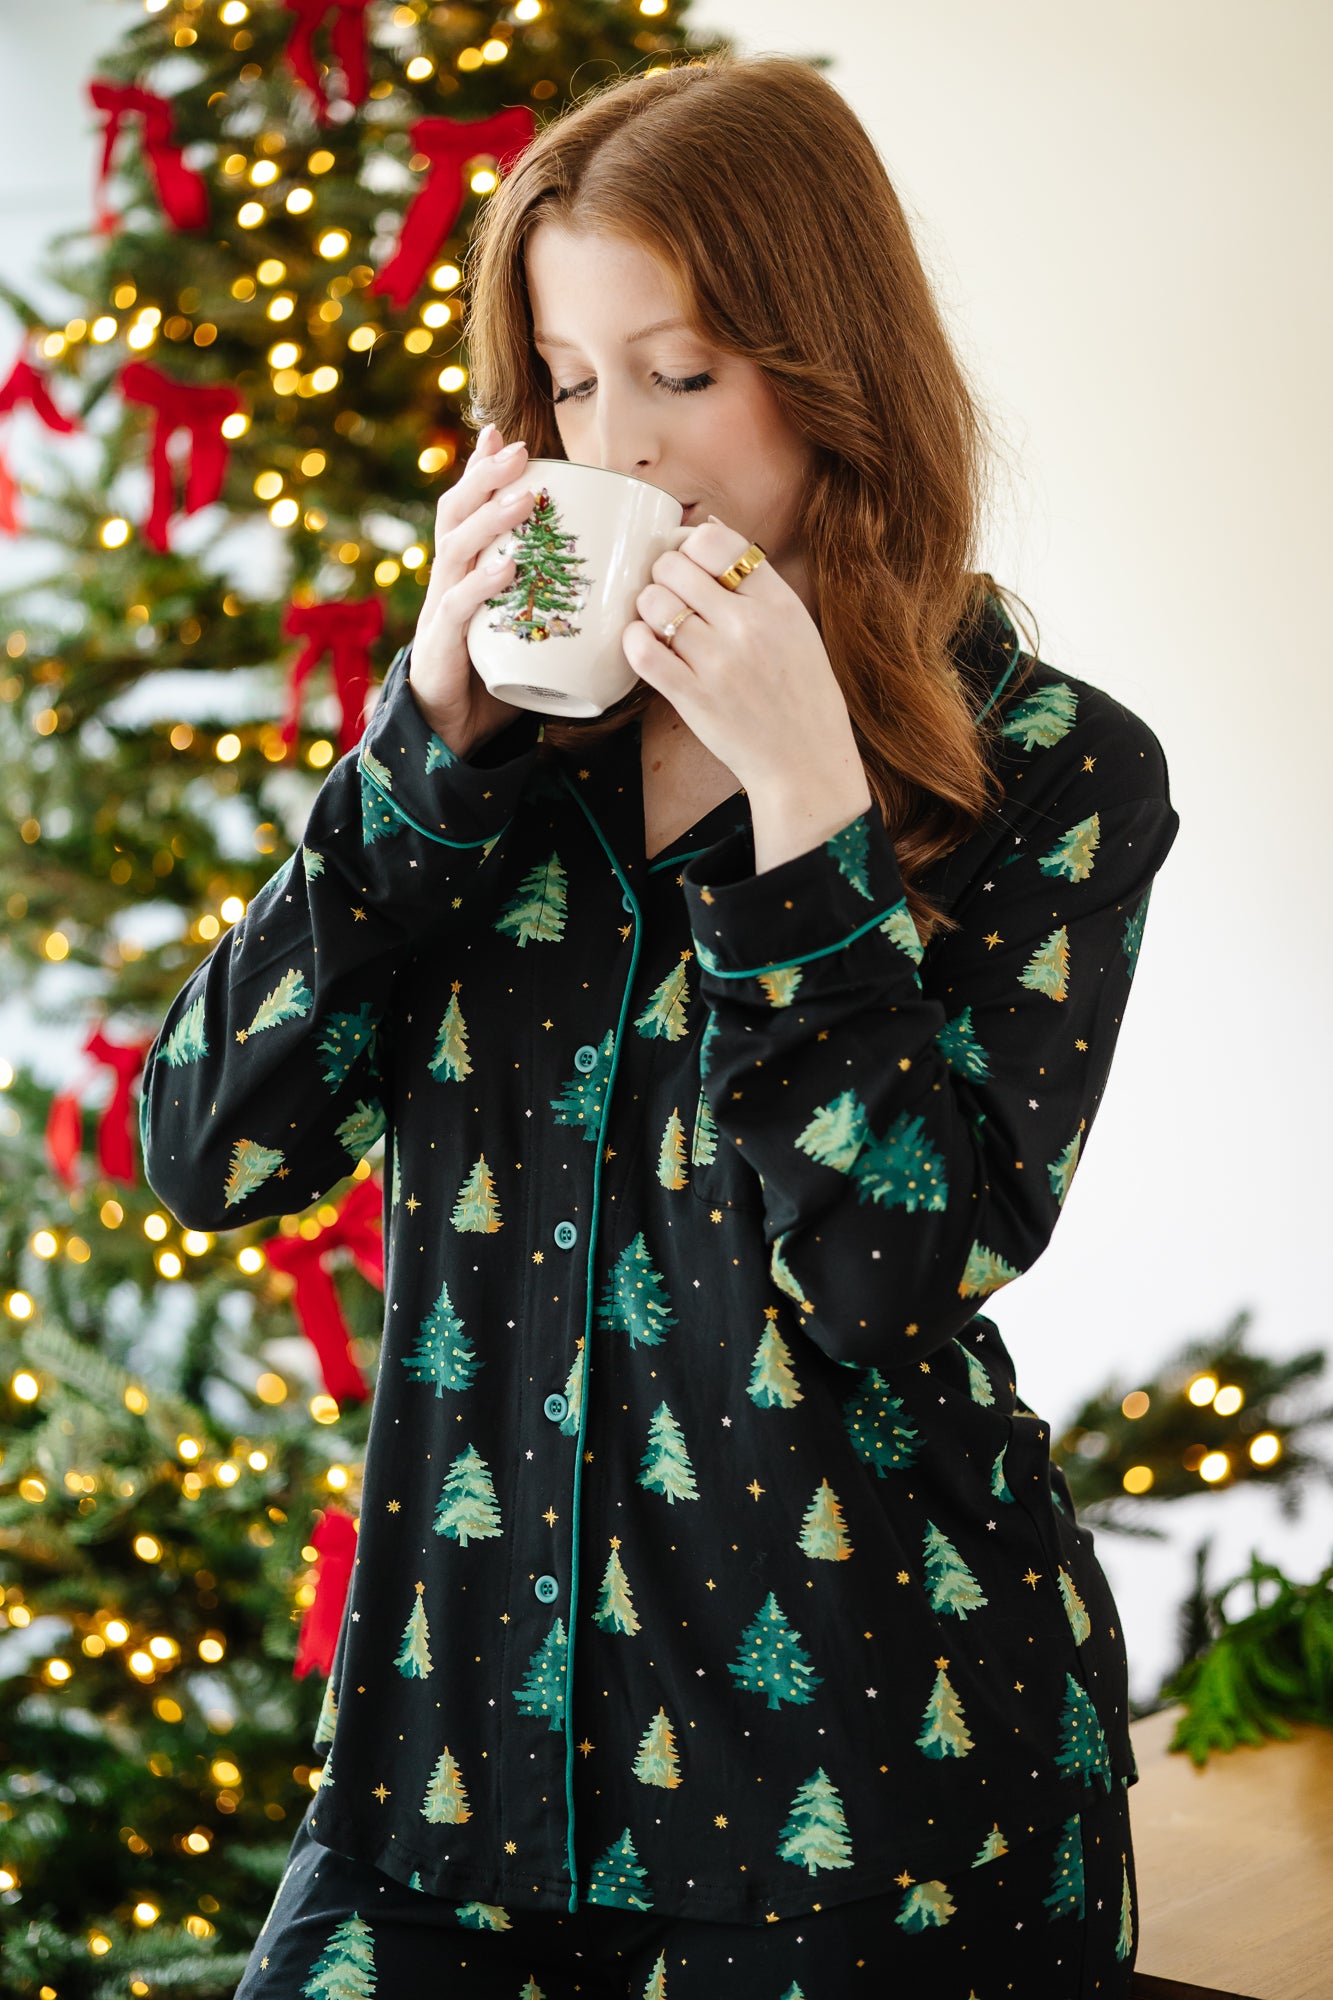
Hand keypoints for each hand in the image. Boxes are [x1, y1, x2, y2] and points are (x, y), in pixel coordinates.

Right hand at [408, 425, 537, 757]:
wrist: (456, 732)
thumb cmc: (497, 675)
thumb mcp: (529, 627)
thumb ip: (557, 599)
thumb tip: (623, 582)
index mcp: (466, 570)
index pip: (467, 508)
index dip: (480, 471)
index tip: (501, 436)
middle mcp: (448, 580)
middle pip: (456, 513)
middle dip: (485, 477)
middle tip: (518, 450)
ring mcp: (441, 610)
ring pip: (457, 550)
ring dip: (491, 519)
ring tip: (524, 498)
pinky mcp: (442, 645)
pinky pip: (460, 607)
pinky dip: (483, 585)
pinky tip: (506, 568)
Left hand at [622, 518, 868, 815]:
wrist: (806, 762)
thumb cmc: (801, 695)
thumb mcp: (797, 627)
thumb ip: (757, 584)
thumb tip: (706, 529)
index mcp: (777, 602)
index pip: (715, 541)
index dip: (691, 546)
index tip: (691, 565)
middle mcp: (747, 626)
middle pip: (674, 567)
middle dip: (664, 576)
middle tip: (672, 597)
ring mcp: (718, 662)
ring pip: (654, 604)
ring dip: (648, 609)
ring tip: (661, 625)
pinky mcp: (692, 696)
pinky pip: (642, 651)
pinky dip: (634, 640)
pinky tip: (645, 644)